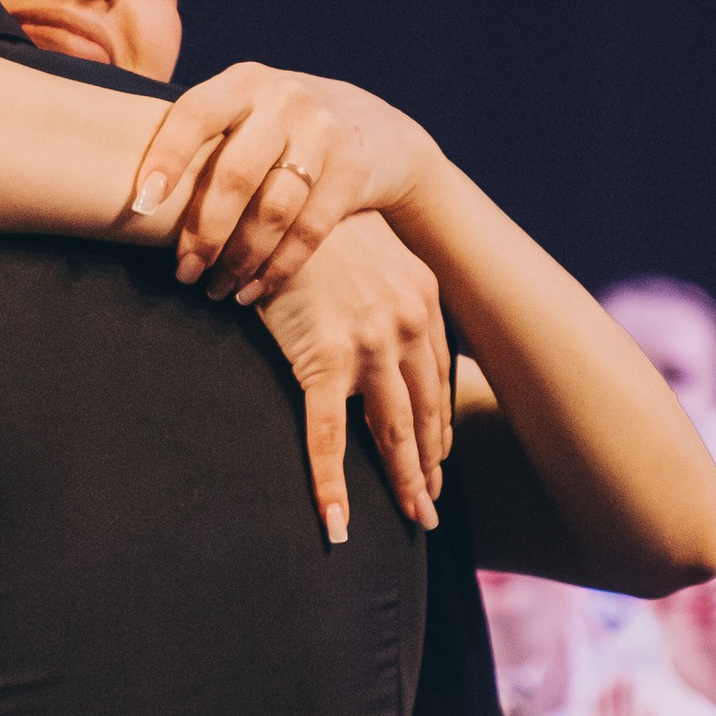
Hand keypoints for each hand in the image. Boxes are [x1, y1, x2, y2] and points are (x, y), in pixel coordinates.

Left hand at [129, 67, 432, 302]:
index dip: (165, 157)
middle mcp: (285, 99)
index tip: (140, 203)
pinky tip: (255, 289)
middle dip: (204, 232)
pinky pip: (309, 230)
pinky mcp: (354, 169)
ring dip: (240, 259)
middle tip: (184, 273)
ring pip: (273, 210)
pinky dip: (278, 267)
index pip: (195, 113)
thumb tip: (125, 189)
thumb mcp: (250, 110)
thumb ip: (206, 134)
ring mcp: (324, 132)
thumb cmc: (286, 130)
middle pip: (235, 174)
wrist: (381, 132)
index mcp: (245, 81)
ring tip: (218, 289)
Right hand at [255, 219, 452, 536]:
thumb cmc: (313, 218)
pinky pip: (327, 436)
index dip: (439, 424)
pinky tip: (338, 521)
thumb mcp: (370, 245)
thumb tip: (380, 316)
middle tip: (431, 507)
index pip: (438, 377)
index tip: (438, 457)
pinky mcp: (322, 359)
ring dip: (405, 482)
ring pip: (393, 431)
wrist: (276, 195)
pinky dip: (332, 484)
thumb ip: (386, 285)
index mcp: (422, 299)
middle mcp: (407, 325)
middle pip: (425, 412)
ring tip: (413, 518)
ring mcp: (368, 345)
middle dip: (431, 465)